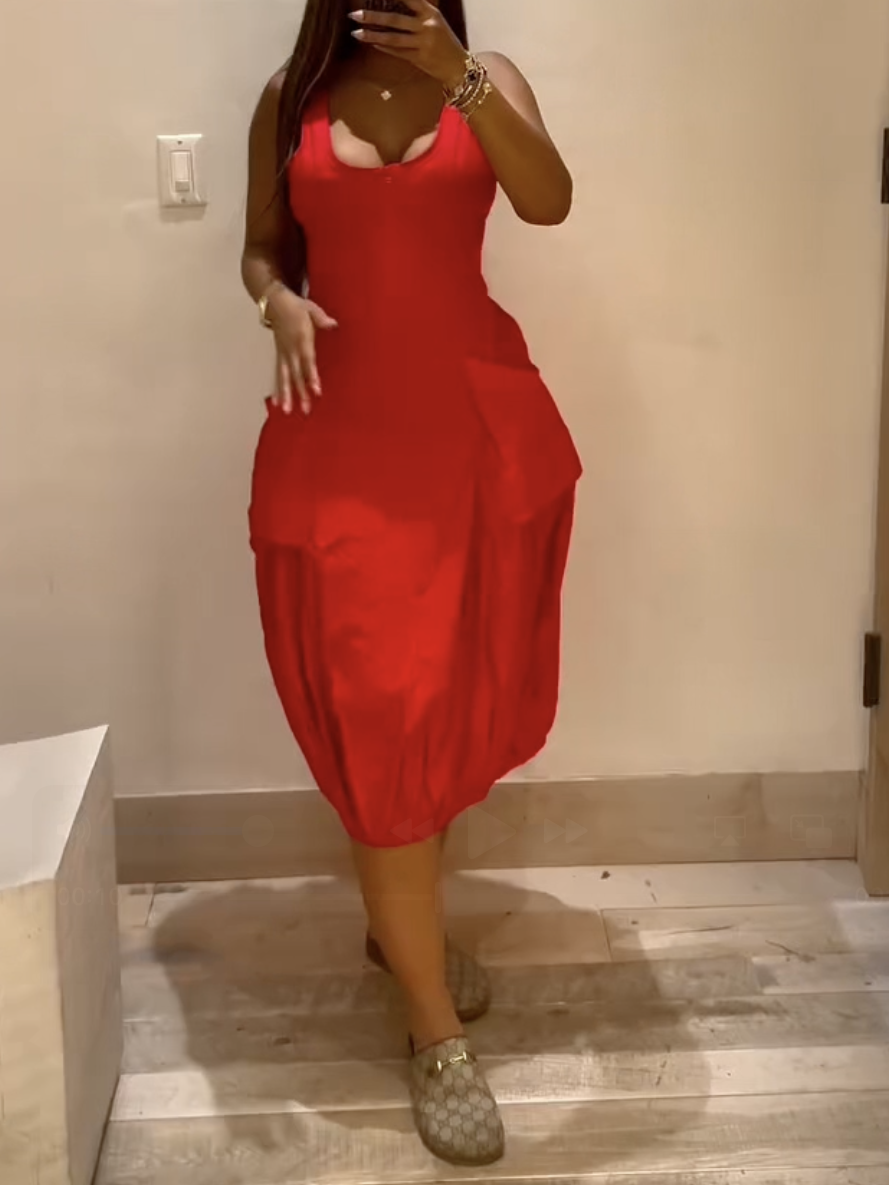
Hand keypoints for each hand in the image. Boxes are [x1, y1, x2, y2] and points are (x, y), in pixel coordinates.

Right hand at [265, 284, 336, 415]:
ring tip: (288, 411)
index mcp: (301, 338)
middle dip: (301, 392)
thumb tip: (334, 325)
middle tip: (306, 409)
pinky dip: (277, 388)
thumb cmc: (297, 306)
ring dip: (286, 395)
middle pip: (296, 374)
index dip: (312, 376)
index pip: (308, 361)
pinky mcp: (279, 355)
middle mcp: (290, 349)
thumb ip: (322, 319)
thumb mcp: (311, 308)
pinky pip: (277, 374)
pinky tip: (278, 403)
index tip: (316, 391)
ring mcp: (283, 353)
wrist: (275, 302)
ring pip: (284, 377)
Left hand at [350, 1, 466, 89]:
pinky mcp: (419, 59)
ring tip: (356, 33)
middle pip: (395, 19)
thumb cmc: (444, 42)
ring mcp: (423, 43)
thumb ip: (417, 13)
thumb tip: (394, 6)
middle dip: (373, 16)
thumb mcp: (435, 21)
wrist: (459, 66)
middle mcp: (426, 26)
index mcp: (430, 13)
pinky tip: (372, 43)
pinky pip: (397, 52)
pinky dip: (384, 47)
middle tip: (354, 14)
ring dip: (373, 35)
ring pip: (393, 38)